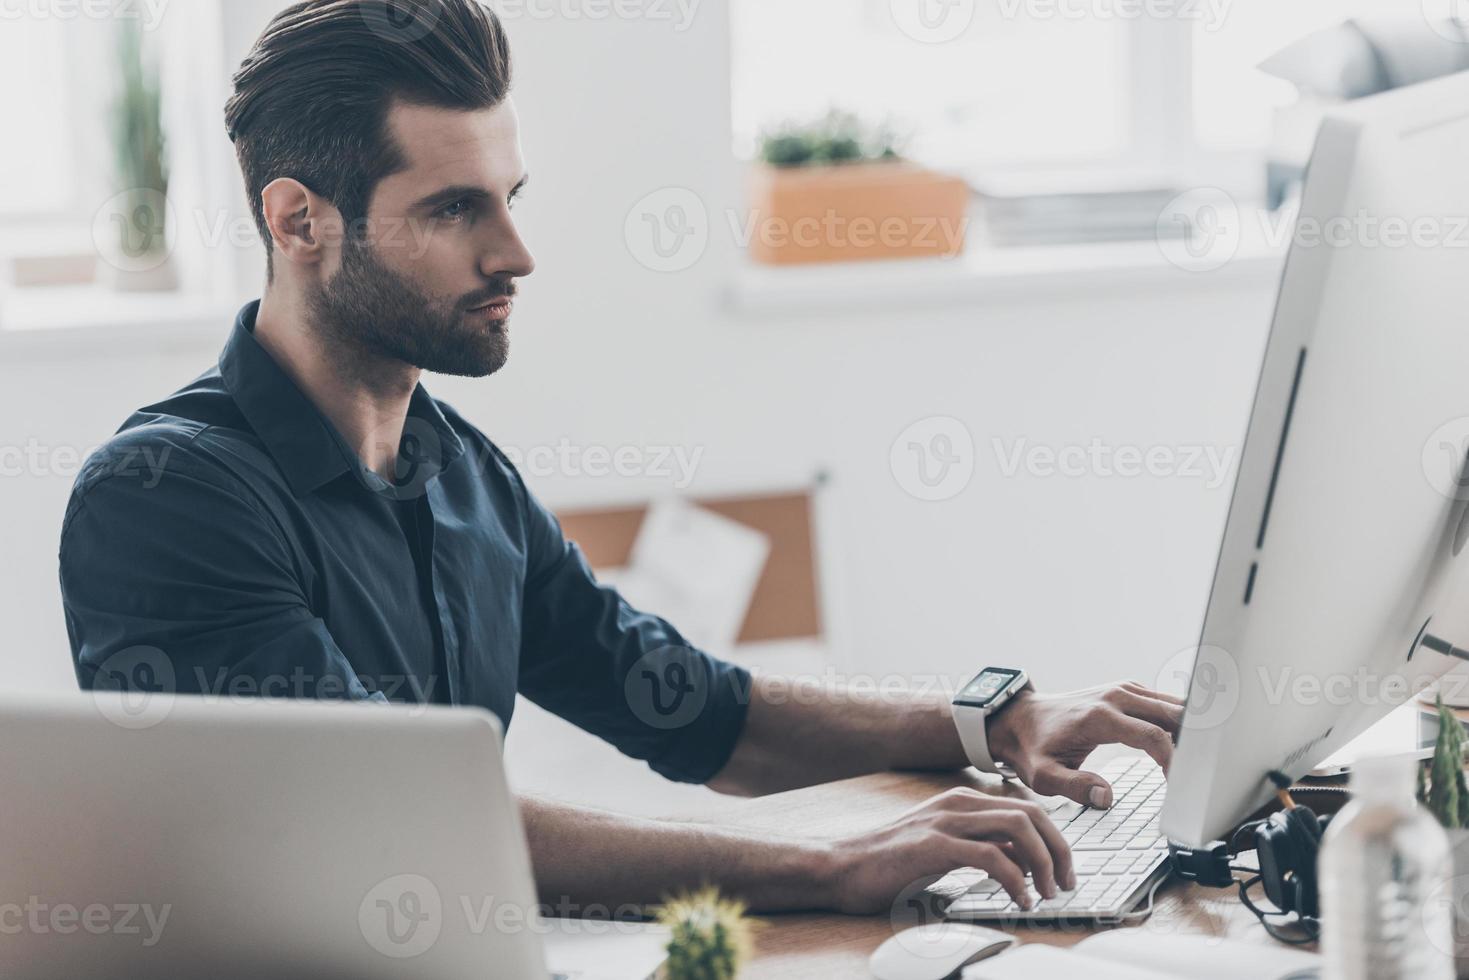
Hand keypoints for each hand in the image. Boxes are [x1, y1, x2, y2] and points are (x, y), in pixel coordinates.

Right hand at [821, 787, 1074, 913]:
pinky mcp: (935, 846)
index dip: (1055, 838)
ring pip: (1018, 828)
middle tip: (1066, 883)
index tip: (1064, 870)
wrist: (843, 866)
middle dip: (1059, 849)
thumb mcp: (944, 846)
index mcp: (962, 801)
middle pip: (1032, 814)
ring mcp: (946, 822)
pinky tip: (1020, 899)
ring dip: (1044, 863)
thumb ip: (981, 844)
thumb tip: (1024, 860)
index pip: (1028, 808)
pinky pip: (992, 857)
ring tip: (1048, 893)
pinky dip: (1016, 880)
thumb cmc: (892, 862)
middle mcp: (958, 804)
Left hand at [986, 681, 1183, 808]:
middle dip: (1194, 743)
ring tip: (1199, 762)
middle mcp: (1115, 696)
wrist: (1019, 719)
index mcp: (1100, 717)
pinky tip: (1186, 744)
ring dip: (1190, 730)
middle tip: (1204, 773)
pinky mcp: (1126, 690)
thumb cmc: (1032, 748)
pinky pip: (1162, 702)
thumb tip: (1108, 798)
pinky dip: (1178, 721)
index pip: (1154, 737)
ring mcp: (1122, 689)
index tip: (1179, 787)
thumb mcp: (1043, 776)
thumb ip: (1075, 787)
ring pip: (1172, 705)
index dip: (1174, 763)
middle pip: (1173, 715)